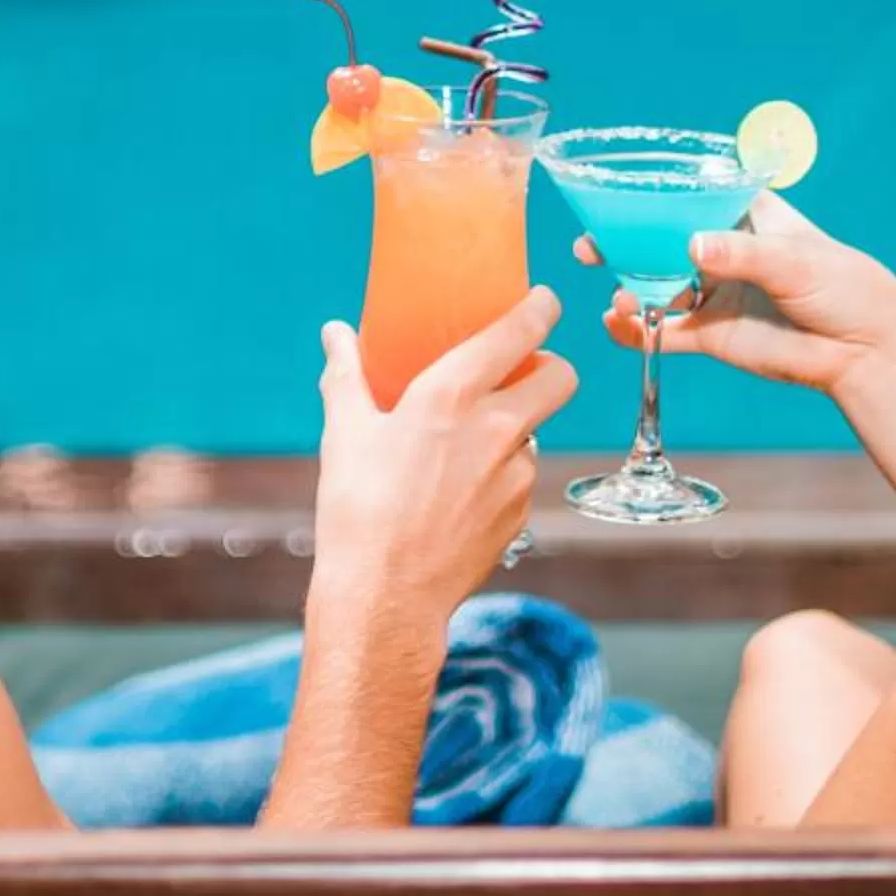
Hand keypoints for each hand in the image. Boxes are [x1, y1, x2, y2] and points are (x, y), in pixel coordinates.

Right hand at [312, 287, 577, 623]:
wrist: (384, 595)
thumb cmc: (357, 508)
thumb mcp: (344, 433)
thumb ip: (346, 374)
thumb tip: (335, 334)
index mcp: (450, 395)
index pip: (519, 332)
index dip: (540, 308)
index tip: (543, 300)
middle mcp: (495, 428)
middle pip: (561, 377)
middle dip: (551, 364)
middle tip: (524, 368)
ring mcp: (514, 474)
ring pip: (537, 430)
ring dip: (517, 426)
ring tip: (469, 443)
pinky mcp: (519, 513)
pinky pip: (520, 476)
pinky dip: (502, 472)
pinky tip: (463, 489)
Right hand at [584, 192, 895, 394]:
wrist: (864, 352)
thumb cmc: (845, 289)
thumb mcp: (796, 261)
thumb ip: (742, 254)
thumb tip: (693, 249)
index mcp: (745, 214)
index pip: (691, 192)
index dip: (652, 192)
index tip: (616, 191)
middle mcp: (723, 249)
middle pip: (660, 238)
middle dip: (622, 240)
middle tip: (591, 246)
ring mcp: (714, 291)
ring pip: (655, 284)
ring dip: (626, 287)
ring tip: (616, 299)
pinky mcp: (711, 333)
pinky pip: (663, 331)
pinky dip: (636, 329)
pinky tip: (617, 325)